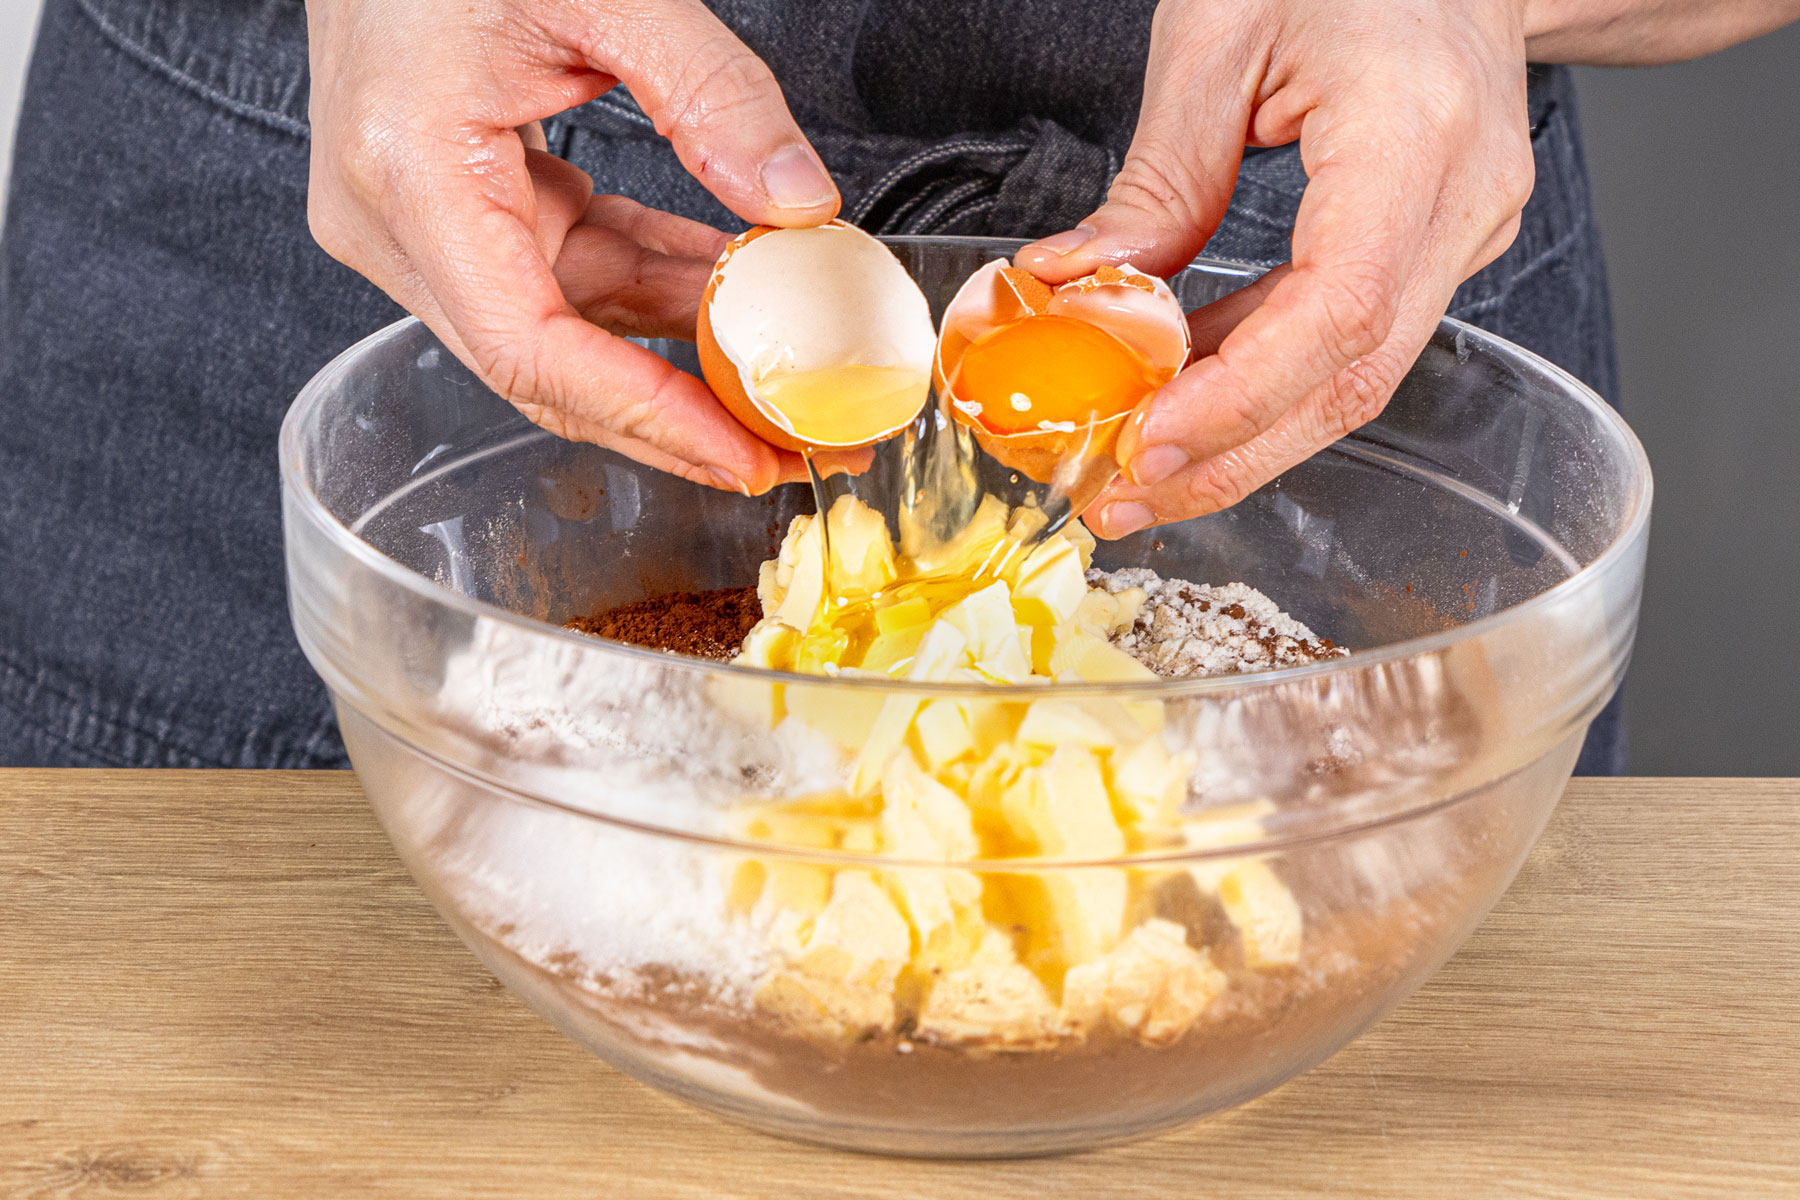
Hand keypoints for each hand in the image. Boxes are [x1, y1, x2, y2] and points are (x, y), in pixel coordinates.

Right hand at [304, 0, 839, 493]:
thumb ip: (711, 93)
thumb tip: (797, 203)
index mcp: (407, 174)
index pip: (531, 349)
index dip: (644, 414)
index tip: (736, 452)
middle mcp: (390, 219)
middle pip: (543, 365)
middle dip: (669, 411)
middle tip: (775, 449)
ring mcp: (411, 220)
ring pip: (561, 324)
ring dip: (670, 339)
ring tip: (773, 361)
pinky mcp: (444, 207)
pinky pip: (558, 271)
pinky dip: (642, 279)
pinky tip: (717, 287)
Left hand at [1016, 0, 1533, 536]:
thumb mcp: (1220, 35)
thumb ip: (1159, 176)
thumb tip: (1074, 282)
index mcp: (1412, 133)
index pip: (1339, 311)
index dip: (1242, 398)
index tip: (1150, 442)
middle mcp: (1462, 199)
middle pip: (1354, 379)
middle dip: (1231, 456)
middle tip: (1123, 496)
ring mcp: (1465, 232)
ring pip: (1356, 377)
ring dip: (1241, 433)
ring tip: (1136, 461)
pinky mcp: (1442, 249)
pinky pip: (1351, 341)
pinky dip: (1265, 378)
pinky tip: (1189, 393)